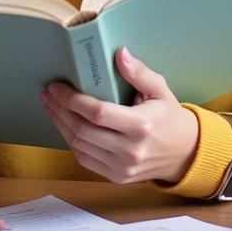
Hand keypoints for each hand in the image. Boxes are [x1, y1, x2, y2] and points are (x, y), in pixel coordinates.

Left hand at [40, 47, 198, 183]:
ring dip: (61, 125)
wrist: (183, 153)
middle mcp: (130, 151)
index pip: (98, 113)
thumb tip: (120, 53)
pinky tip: (65, 124)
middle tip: (48, 94)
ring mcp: (122, 168)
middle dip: (60, 111)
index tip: (57, 86)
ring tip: (51, 106)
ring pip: (80, 147)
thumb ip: (139, 72)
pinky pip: (85, 159)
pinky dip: (71, 141)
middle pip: (83, 131)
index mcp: (141, 126)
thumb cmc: (168, 116)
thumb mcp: (160, 89)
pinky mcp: (116, 177)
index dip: (73, 100)